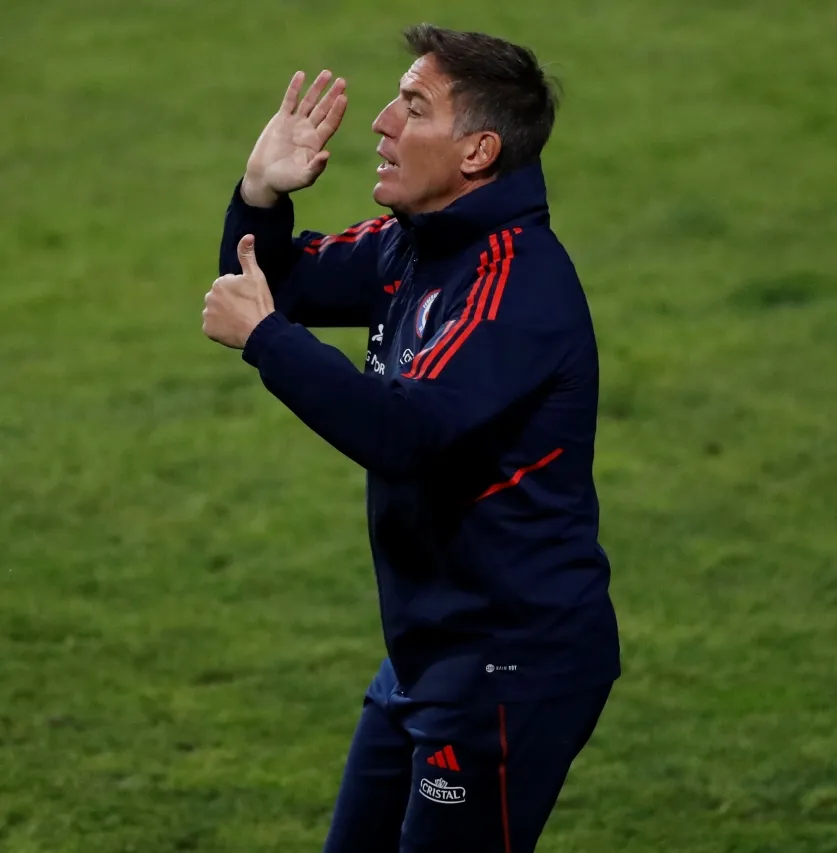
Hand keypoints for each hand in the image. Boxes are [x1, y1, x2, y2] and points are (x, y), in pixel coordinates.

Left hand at [203, 235, 274, 348]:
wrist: (260, 330)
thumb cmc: (259, 302)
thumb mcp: (256, 276)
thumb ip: (247, 256)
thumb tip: (248, 235)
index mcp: (219, 282)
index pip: (227, 287)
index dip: (240, 294)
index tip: (249, 300)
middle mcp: (209, 296)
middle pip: (219, 300)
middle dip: (229, 304)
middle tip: (245, 311)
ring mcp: (207, 314)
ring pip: (215, 313)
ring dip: (224, 317)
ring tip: (240, 321)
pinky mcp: (208, 329)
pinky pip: (212, 328)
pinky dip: (220, 329)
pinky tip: (233, 330)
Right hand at [241, 70, 347, 206]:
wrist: (264, 177)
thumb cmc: (285, 181)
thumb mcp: (303, 178)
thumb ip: (315, 167)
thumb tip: (327, 153)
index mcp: (316, 144)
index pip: (330, 123)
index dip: (337, 111)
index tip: (343, 98)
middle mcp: (308, 131)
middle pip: (323, 110)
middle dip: (332, 96)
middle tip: (342, 82)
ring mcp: (295, 124)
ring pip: (309, 102)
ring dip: (317, 88)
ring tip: (327, 73)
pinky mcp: (281, 119)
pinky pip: (289, 100)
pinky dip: (295, 88)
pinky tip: (301, 75)